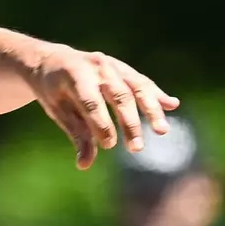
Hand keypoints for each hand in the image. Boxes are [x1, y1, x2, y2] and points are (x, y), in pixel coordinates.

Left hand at [27, 46, 178, 168]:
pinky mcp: (122, 68)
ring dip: (151, 110)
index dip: (101, 125)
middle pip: (118, 95)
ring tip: (162, 131)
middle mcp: (96, 66)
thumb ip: (76, 135)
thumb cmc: (53, 91)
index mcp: (74, 74)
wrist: (51, 60)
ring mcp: (112, 65)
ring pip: (136, 87)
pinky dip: (156, 94)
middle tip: (136, 149)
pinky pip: (141, 82)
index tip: (108, 146)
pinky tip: (173, 105)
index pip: (91, 102)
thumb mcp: (58, 112)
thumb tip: (84, 165)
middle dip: (129, 123)